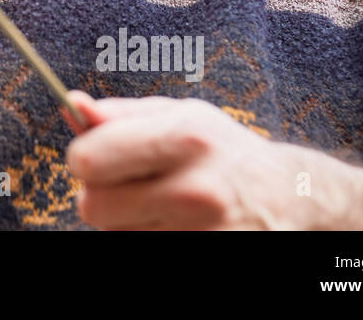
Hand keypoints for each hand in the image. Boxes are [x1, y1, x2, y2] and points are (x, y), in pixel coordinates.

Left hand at [64, 94, 310, 229]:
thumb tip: (71, 105)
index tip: (96, 156)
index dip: (83, 158)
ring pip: (115, 234)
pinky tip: (176, 224)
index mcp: (185, 138)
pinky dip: (148, 237)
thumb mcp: (178, 115)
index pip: (89, 160)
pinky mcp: (206, 258)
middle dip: (100, 194)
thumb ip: (119, 113)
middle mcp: (195, 189)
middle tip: (130, 183)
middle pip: (93, 206)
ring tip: (162, 203)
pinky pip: (141, 249)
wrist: (290, 196)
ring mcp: (203, 234)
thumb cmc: (221, 149)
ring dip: (126, 220)